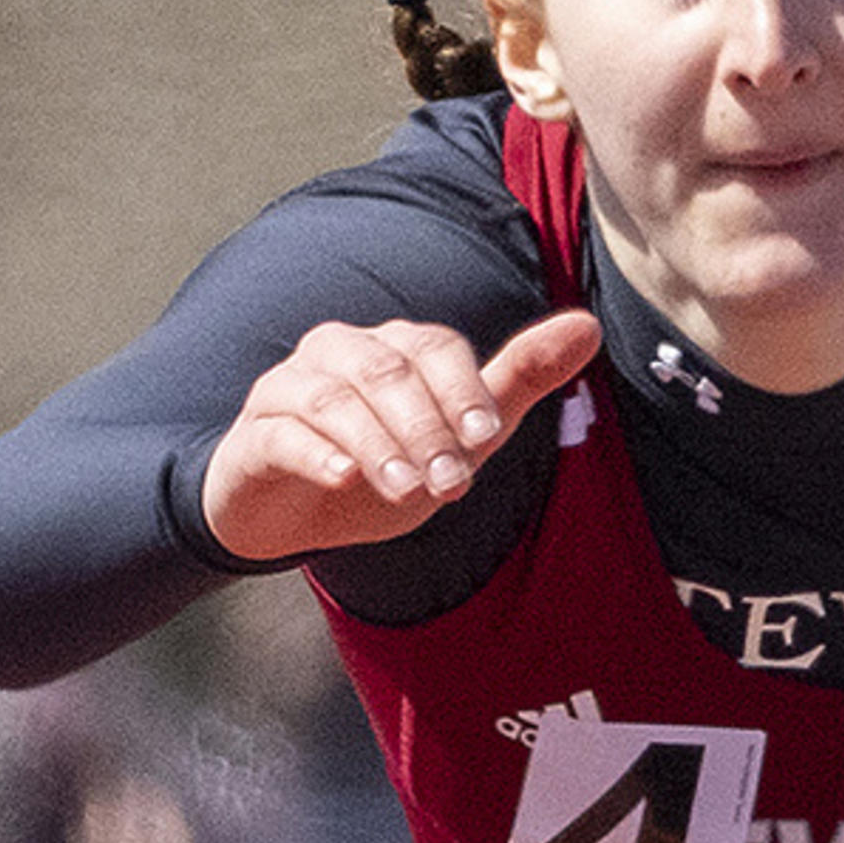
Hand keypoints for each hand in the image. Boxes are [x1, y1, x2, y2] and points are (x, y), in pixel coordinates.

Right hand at [201, 309, 601, 561]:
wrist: (290, 516)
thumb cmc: (382, 468)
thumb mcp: (457, 436)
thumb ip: (517, 383)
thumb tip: (588, 326)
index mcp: (394, 348)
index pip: (434, 347)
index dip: (462, 390)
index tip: (485, 440)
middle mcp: (340, 352)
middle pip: (386, 372)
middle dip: (426, 429)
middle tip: (453, 485)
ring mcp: (290, 387)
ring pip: (334, 398)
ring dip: (378, 445)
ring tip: (408, 491)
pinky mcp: (255, 431)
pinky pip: (283, 431)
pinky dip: (316, 451)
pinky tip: (344, 478)